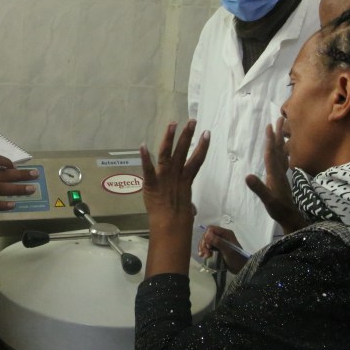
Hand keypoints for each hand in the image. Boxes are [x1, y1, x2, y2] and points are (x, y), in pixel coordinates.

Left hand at [139, 120, 209, 276]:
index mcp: (185, 180)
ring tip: (173, 124)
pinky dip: (145, 158)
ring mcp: (164, 179)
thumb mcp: (186, 208)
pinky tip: (143, 145)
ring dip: (170, 139)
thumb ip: (186, 203)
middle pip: (183, 152)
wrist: (170, 229)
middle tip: (192, 121)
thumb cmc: (178, 220)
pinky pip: (148, 170)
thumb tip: (190, 209)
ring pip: (168, 155)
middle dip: (188, 136)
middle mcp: (176, 176)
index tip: (207, 134)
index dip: (202, 147)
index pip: (196, 160)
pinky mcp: (151, 184)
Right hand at [198, 225, 246, 273]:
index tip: (208, 246)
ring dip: (203, 248)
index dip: (207, 236)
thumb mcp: (227, 250)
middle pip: (207, 235)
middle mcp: (221, 236)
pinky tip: (202, 256)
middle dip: (204, 244)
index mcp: (225, 233)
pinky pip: (206, 246)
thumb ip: (217, 241)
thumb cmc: (235, 258)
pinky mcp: (216, 248)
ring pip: (206, 241)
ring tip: (204, 256)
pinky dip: (203, 250)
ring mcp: (218, 242)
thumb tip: (206, 234)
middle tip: (206, 254)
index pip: (211, 229)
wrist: (240, 268)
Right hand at [244, 118, 307, 233]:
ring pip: (281, 153)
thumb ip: (259, 188)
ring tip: (281, 129)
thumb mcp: (267, 200)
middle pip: (278, 149)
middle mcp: (279, 171)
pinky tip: (282, 150)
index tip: (269, 126)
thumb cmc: (278, 209)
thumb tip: (247, 176)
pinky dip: (281, 151)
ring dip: (280, 140)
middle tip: (279, 119)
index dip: (269, 140)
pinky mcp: (282, 178)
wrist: (291, 218)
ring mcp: (282, 174)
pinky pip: (282, 160)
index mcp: (274, 174)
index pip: (271, 153)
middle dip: (278, 134)